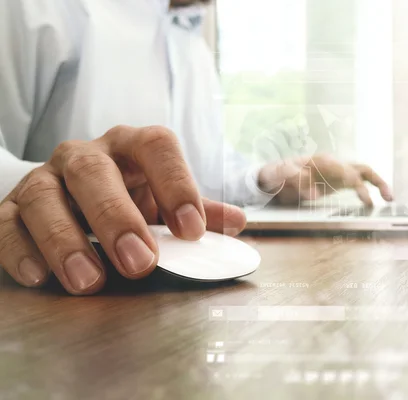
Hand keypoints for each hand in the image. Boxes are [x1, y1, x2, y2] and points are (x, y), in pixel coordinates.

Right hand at [0, 125, 245, 294]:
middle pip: (93, 171)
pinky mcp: (8, 210)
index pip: (156, 146)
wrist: (69, 196)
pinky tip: (40, 276)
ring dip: (65, 240)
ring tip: (89, 280)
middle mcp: (85, 157)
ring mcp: (43, 180)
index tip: (193, 231)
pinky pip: (4, 224)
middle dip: (116, 216)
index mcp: (131, 148)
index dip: (177, 183)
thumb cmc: (129, 198)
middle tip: (139, 261)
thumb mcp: (163, 201)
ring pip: (43, 197)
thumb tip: (237, 223)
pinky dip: (19, 250)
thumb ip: (198, 212)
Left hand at [259, 154, 393, 205]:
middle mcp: (334, 164)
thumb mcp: (279, 174)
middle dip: (376, 181)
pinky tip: (374, 203)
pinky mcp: (338, 182)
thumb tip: (313, 192)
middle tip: (386, 197)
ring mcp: (337, 172)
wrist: (274, 176)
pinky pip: (358, 184)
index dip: (350, 179)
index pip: (343, 168)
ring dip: (378, 184)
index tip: (359, 193)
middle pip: (361, 169)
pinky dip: (368, 191)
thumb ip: (295, 178)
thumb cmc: (277, 174)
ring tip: (390, 199)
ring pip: (364, 174)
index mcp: (321, 161)